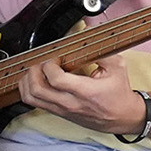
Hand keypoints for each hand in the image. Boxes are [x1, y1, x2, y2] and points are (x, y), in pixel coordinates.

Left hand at [20, 53, 144, 132]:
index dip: (49, 65)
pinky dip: (29, 90)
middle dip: (33, 71)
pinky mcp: (58, 113)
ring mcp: (62, 110)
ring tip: (35, 70)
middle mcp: (70, 103)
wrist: (124, 118)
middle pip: (37, 90)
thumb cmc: (119, 93)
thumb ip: (101, 50)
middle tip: (40, 62)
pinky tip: (36, 80)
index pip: (56, 80)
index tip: (54, 57)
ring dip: (27, 81)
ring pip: (31, 98)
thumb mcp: (117, 68)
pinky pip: (34, 103)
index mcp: (86, 92)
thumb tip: (87, 32)